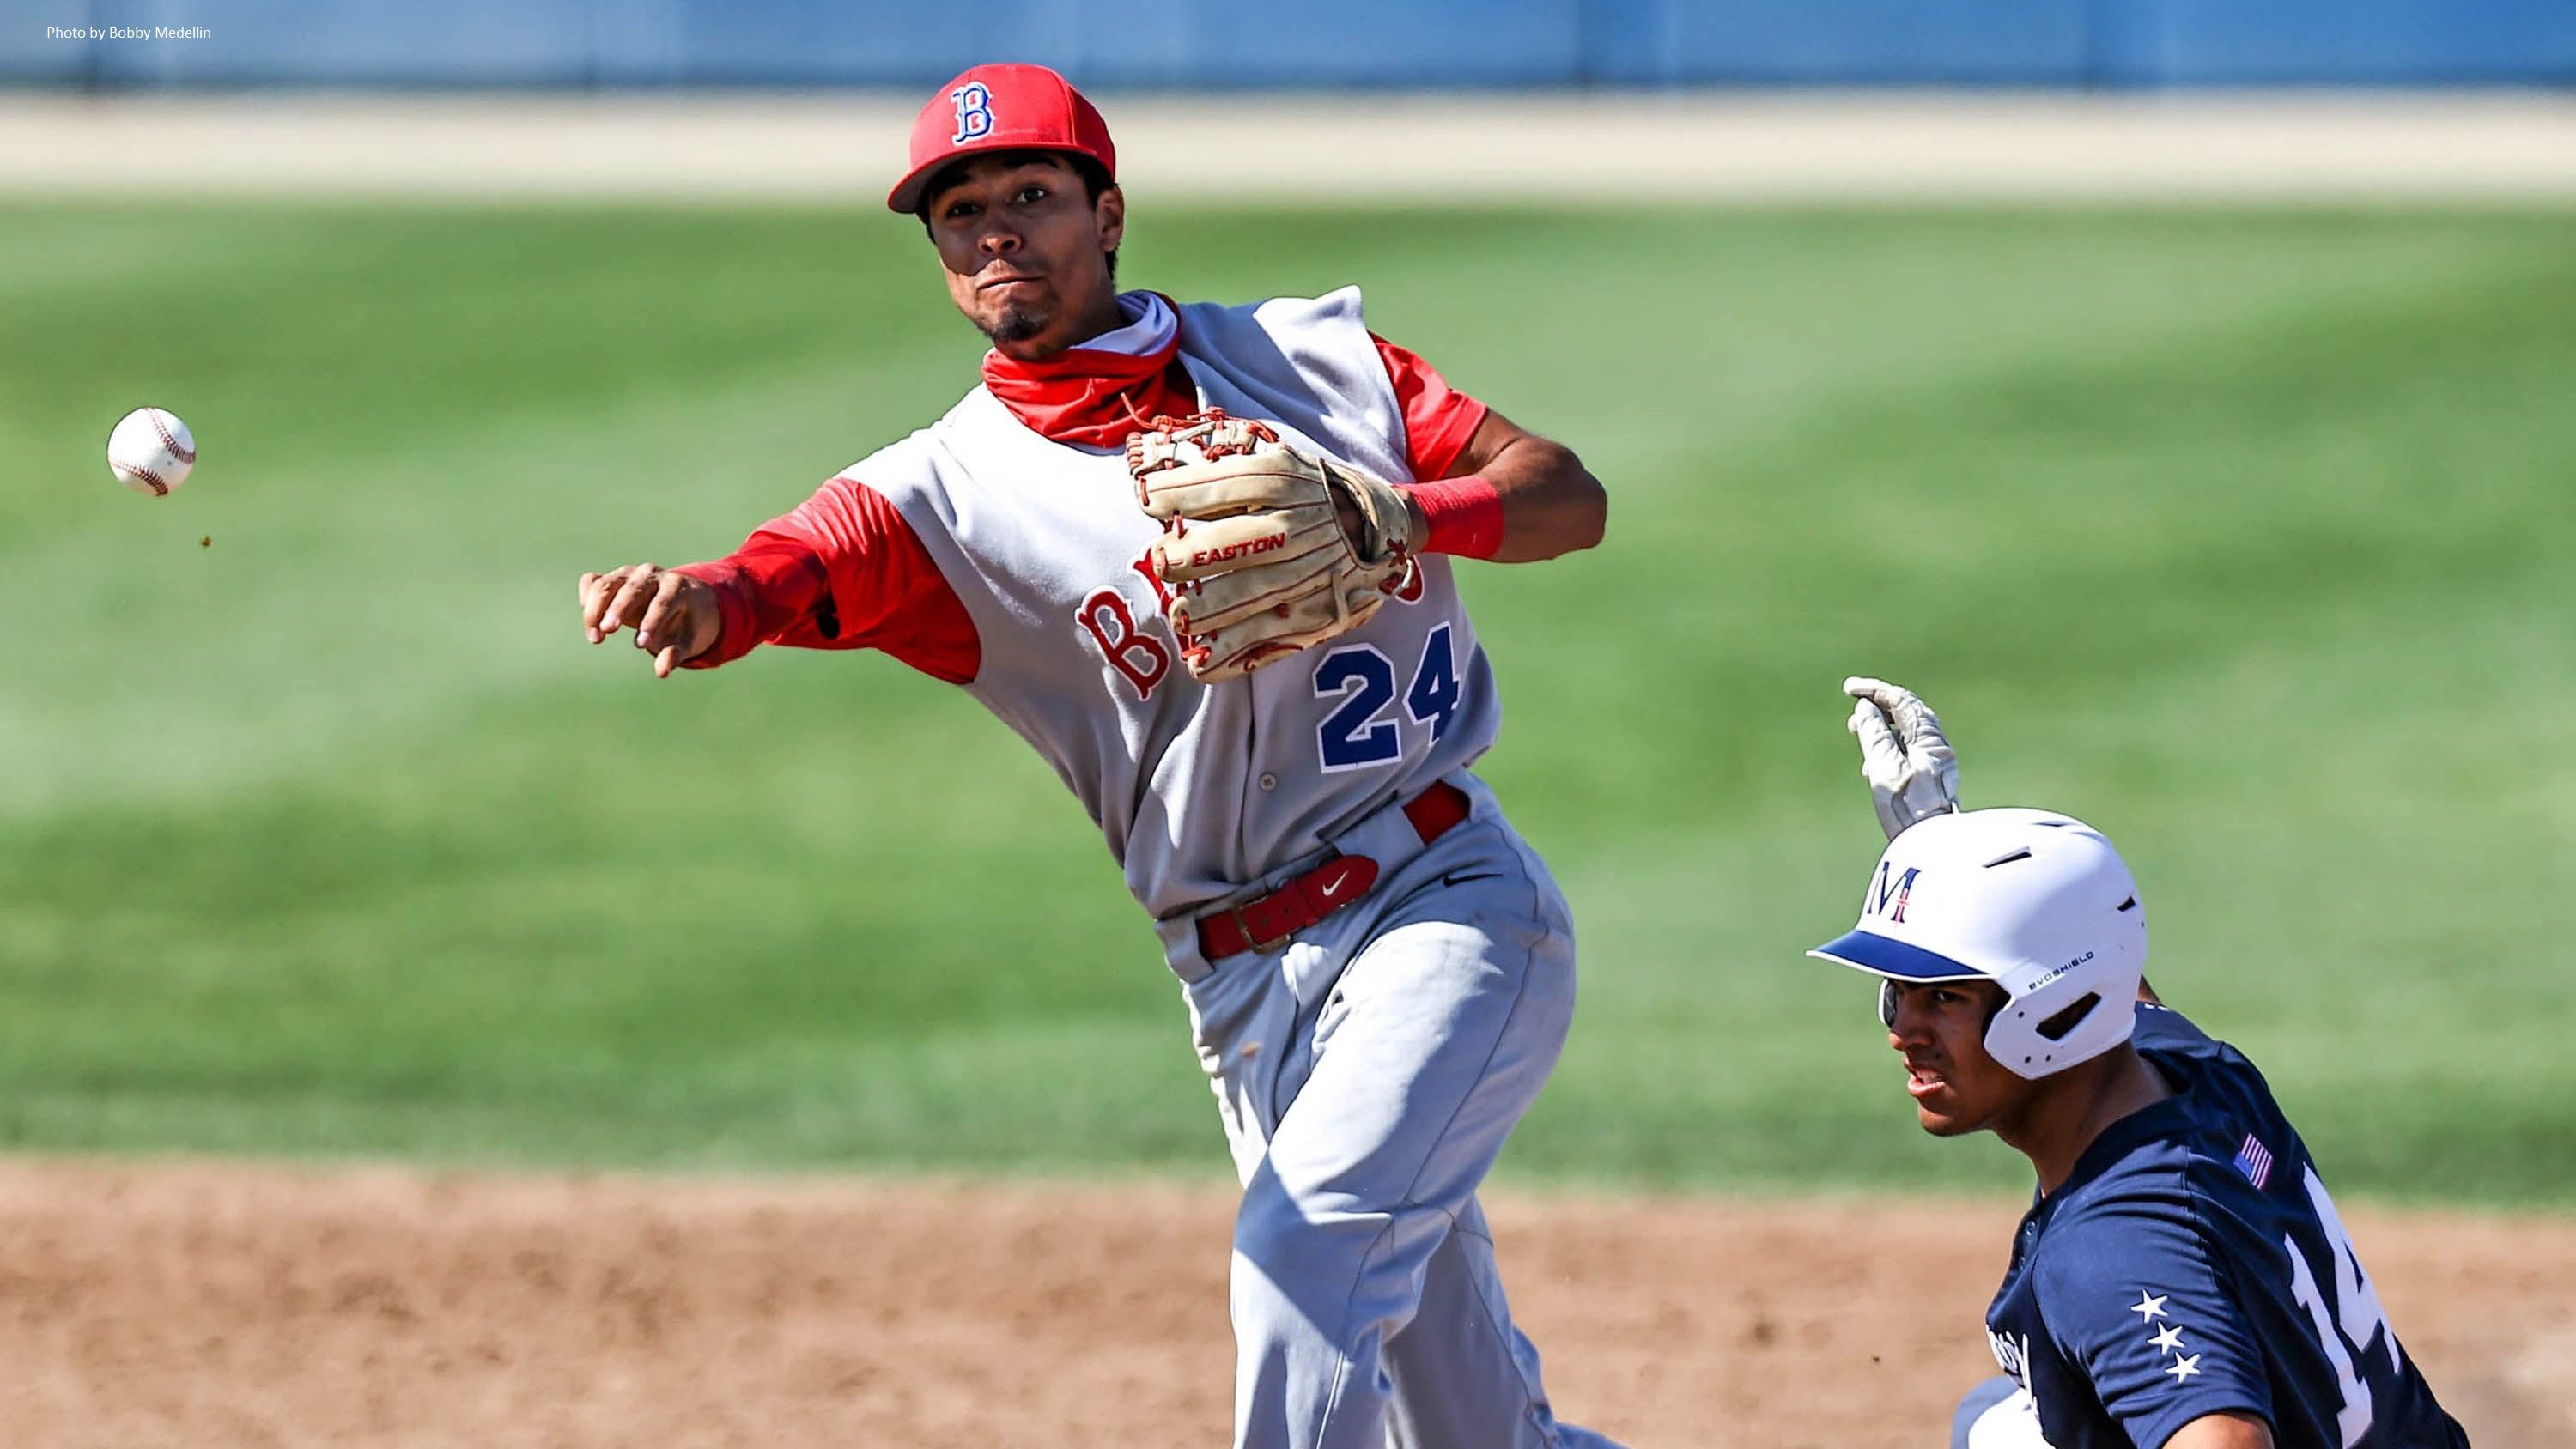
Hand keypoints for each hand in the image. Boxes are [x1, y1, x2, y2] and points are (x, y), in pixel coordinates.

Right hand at [579, 564, 721, 677]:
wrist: (682, 601)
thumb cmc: (684, 625)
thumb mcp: (686, 641)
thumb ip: (674, 654)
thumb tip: (661, 672)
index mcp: (677, 588)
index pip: (662, 602)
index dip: (651, 622)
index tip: (640, 645)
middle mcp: (652, 576)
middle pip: (632, 588)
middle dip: (618, 609)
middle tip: (606, 632)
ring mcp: (629, 574)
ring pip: (606, 583)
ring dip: (595, 609)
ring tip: (596, 639)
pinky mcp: (612, 578)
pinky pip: (591, 581)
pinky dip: (586, 597)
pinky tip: (590, 621)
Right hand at [1843, 676, 1960, 839]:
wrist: (1933, 847)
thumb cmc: (1908, 809)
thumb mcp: (1883, 768)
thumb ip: (1874, 734)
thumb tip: (1866, 708)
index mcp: (1929, 740)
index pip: (1900, 701)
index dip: (1874, 691)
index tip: (1849, 689)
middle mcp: (1936, 747)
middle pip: (1907, 712)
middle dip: (1878, 706)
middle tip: (1853, 713)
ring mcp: (1935, 762)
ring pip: (1907, 730)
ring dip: (1881, 726)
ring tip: (1858, 733)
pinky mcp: (1930, 777)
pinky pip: (1908, 748)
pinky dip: (1887, 744)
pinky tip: (1873, 761)